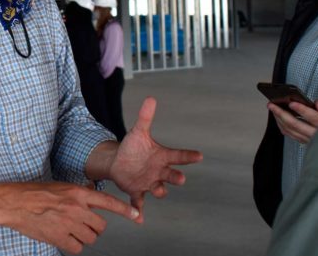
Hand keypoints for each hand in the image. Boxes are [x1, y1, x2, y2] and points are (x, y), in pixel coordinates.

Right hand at [0, 182, 138, 254]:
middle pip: (100, 226)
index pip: (107, 202)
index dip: (124, 210)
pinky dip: (72, 245)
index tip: (137, 216)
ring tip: (69, 230)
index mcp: (78, 193)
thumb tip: (92, 192)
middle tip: (81, 224)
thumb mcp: (61, 186)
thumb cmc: (36, 193)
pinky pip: (77, 248)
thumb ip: (79, 192)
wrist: (16, 203)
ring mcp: (69, 224)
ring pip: (90, 238)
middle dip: (94, 227)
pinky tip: (63, 237)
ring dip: (83, 237)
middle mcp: (77, 208)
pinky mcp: (60, 237)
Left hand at [108, 97, 202, 220]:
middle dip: (176, 177)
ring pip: (158, 189)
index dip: (188, 156)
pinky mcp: (136, 191)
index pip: (178, 156)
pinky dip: (139, 210)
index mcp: (162, 157)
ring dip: (158, 191)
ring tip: (156, 190)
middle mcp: (159, 171)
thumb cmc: (133, 147)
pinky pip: (139, 202)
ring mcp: (149, 183)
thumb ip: (146, 117)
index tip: (199, 155)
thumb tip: (151, 98)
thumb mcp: (138, 131)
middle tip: (180, 178)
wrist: (119, 162)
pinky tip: (139, 218)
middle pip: (171, 175)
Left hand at [269, 99, 317, 143]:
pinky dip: (282, 126)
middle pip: (296, 125)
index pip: (314, 117)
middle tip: (271, 104)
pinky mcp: (306, 142)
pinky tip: (277, 117)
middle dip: (282, 114)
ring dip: (279, 119)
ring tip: (272, 108)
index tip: (291, 103)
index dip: (302, 110)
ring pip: (291, 130)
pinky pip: (290, 135)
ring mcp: (311, 140)